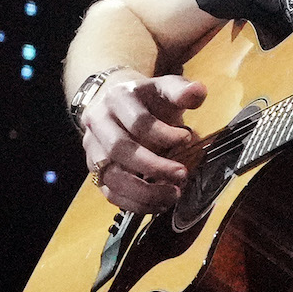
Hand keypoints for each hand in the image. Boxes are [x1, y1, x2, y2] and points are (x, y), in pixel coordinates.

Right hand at [83, 73, 207, 213]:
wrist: (116, 103)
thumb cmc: (146, 99)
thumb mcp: (164, 87)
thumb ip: (181, 90)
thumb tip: (198, 92)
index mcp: (118, 99)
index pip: (137, 121)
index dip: (163, 134)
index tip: (187, 139)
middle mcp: (99, 123)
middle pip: (119, 149)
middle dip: (153, 166)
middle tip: (181, 174)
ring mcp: (94, 149)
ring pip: (111, 176)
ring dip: (144, 191)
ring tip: (173, 194)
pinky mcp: (96, 170)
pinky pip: (110, 192)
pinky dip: (135, 203)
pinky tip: (158, 204)